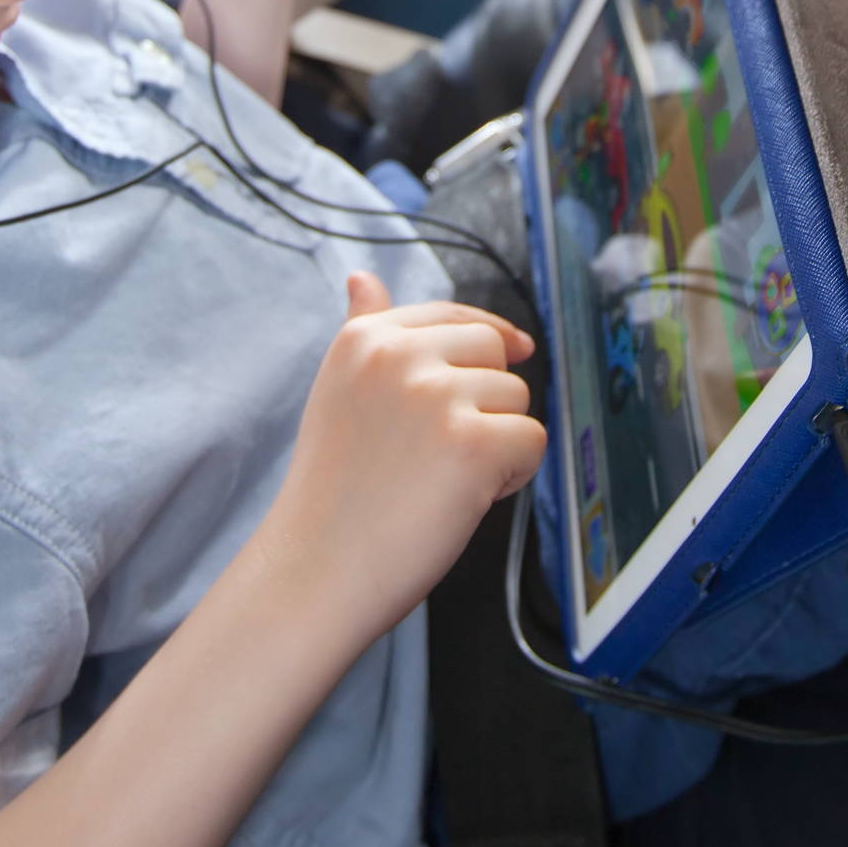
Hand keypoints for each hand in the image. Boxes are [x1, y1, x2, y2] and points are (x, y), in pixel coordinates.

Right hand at [261, 272, 545, 642]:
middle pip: (494, 352)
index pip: (455, 316)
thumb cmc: (332, 493)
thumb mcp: (340, 392)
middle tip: (442, 452)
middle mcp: (399, 355)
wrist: (315, 569)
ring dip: (498, 442)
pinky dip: (512, 476)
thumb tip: (363, 277)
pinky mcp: (473, 442)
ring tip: (442, 481)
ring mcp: (437, 396)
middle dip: (487, 400)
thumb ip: (364, 331)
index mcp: (365, 339)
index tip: (517, 351)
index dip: (490, 339)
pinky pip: (532, 440)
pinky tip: (464, 499)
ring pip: (517, 398)